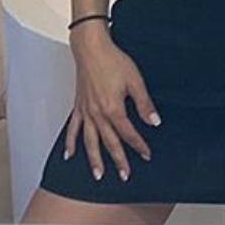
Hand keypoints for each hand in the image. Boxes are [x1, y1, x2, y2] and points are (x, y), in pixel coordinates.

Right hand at [66, 28, 160, 180]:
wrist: (91, 49)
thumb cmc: (113, 61)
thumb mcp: (136, 81)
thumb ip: (144, 104)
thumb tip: (154, 121)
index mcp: (113, 109)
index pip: (128, 133)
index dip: (139, 145)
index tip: (147, 155)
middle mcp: (97, 114)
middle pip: (109, 142)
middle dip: (118, 160)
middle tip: (125, 176)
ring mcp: (86, 112)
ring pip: (89, 141)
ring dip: (94, 159)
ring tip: (98, 175)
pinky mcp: (78, 106)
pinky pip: (73, 129)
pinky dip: (70, 143)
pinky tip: (69, 155)